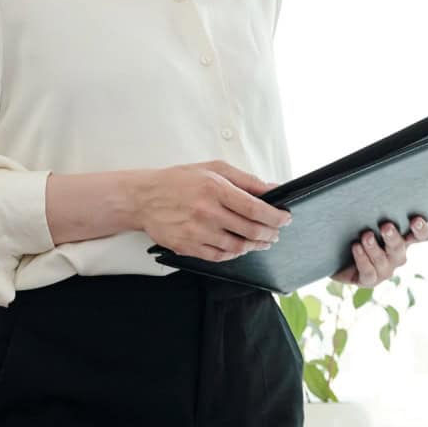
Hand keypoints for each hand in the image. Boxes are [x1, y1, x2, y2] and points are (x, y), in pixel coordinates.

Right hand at [136, 161, 291, 261]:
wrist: (142, 197)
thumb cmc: (179, 181)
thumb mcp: (214, 169)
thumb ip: (246, 180)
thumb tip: (273, 189)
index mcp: (215, 189)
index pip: (255, 209)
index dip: (275, 217)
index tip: (285, 218)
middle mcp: (206, 212)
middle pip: (250, 230)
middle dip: (270, 233)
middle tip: (276, 232)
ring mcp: (196, 232)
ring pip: (237, 247)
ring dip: (255, 245)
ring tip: (261, 241)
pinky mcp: (186, 247)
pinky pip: (219, 256)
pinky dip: (234, 254)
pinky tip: (239, 247)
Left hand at [330, 216, 427, 285]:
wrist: (336, 256)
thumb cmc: (355, 232)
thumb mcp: (366, 219)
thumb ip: (374, 210)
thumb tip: (370, 188)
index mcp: (403, 239)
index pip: (421, 236)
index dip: (422, 230)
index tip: (415, 220)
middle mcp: (396, 255)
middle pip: (400, 248)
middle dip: (393, 237)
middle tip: (386, 226)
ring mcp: (384, 270)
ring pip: (383, 260)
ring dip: (374, 248)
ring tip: (365, 236)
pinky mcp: (369, 280)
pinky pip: (369, 272)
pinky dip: (362, 259)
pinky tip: (356, 247)